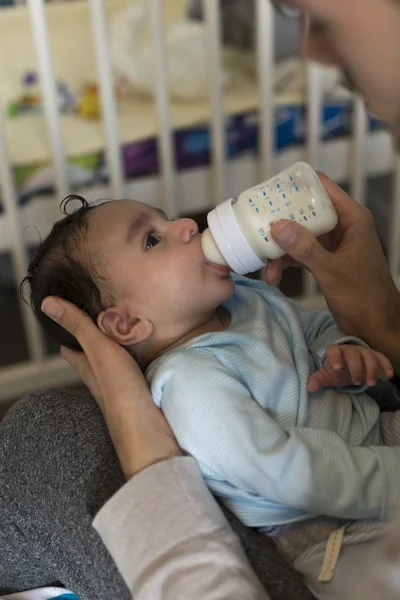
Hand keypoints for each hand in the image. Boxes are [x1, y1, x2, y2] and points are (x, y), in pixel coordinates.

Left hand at [41, 297, 180, 477]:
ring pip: (116, 362)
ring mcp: (122, 386)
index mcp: (88, 368)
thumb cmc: (120, 391)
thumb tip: (48, 304)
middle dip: (97, 337)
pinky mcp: (141, 390)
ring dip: (120, 346)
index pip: (71, 348)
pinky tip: (148, 350)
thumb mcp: (99, 351)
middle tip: (106, 316)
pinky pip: (137, 368)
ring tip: (129, 327)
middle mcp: (102, 378)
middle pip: (94, 355)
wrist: (148, 428)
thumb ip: (79, 327)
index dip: (69, 331)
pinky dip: (139, 356)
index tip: (73, 313)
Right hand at [263, 174, 399, 373]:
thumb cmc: (364, 297)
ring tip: (267, 269)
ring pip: (299, 235)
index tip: (269, 194)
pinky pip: (301, 253)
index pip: (322, 188)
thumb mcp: (332, 271)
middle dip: (281, 223)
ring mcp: (333, 243)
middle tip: (257, 231)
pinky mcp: (326, 260)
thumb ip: (306, 249)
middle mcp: (342, 226)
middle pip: (305, 212)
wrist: (376, 326)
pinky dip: (287, 262)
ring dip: (281, 250)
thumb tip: (278, 226)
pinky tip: (274, 276)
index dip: (296, 186)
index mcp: (352, 218)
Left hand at [308, 344, 392, 392]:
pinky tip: (389, 375)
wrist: (347, 365)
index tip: (336, 369)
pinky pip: (381, 357)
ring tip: (371, 383)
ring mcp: (362, 351)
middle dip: (356, 368)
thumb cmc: (336, 369)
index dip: (334, 357)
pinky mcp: (374, 355)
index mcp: (335, 351)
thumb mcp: (327, 375)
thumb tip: (310, 387)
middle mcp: (349, 349)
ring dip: (371, 369)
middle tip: (356, 382)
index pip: (333, 350)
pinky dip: (386, 364)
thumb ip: (319, 379)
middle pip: (354, 354)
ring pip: (368, 355)